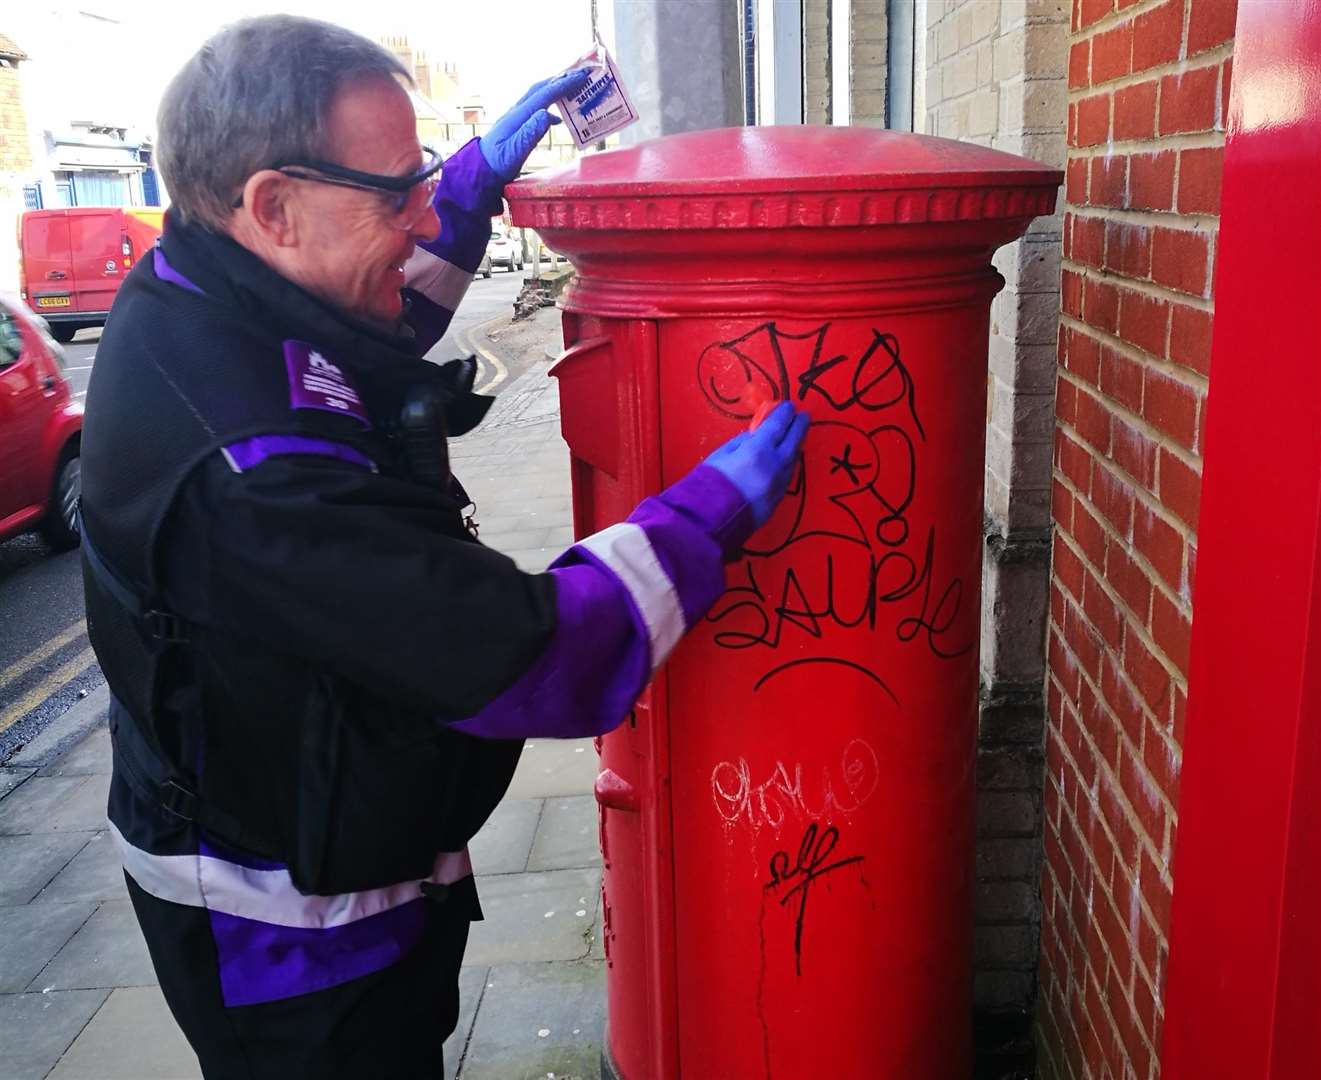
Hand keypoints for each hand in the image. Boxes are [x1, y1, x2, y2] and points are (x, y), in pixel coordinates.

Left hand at [480, 70, 591, 180]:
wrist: (479, 170)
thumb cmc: (497, 164)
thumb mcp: (515, 152)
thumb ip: (530, 134)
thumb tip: (548, 115)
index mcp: (518, 116)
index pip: (544, 95)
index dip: (563, 85)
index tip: (581, 77)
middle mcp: (516, 112)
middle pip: (540, 89)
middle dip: (560, 80)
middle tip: (580, 74)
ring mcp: (514, 117)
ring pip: (537, 96)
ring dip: (554, 89)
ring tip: (571, 88)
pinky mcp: (515, 126)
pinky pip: (535, 109)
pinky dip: (549, 107)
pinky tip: (558, 118)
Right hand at [704, 402, 810, 526]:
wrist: (710, 521)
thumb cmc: (709, 483)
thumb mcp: (721, 454)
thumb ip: (742, 442)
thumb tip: (755, 438)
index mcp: (758, 450)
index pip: (777, 425)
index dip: (784, 413)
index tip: (788, 406)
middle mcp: (775, 465)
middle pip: (793, 440)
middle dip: (799, 426)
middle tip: (803, 416)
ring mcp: (779, 484)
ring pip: (793, 458)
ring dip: (795, 445)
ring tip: (795, 436)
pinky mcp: (778, 499)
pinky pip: (787, 474)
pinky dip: (788, 463)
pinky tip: (786, 459)